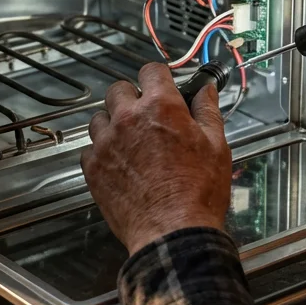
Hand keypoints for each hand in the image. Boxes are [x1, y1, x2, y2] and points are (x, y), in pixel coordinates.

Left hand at [80, 63, 232, 255]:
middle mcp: (128, 119)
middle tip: (146, 118)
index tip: (161, 87)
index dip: (158, 77)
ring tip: (130, 143)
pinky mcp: (93, 169)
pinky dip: (101, 153)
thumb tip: (205, 90)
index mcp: (160, 107)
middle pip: (118, 90)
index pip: (151, 71)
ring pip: (99, 118)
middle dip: (132, 98)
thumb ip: (207, 111)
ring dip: (113, 124)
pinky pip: (88, 149)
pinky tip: (118, 165)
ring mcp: (106, 143)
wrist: (172, 233)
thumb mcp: (216, 145)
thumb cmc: (199, 192)